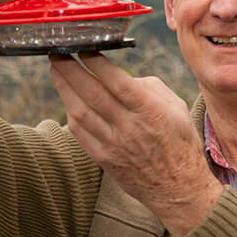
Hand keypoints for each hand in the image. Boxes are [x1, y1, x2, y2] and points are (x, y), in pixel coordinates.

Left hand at [48, 53, 223, 236]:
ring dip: (64, 88)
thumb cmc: (180, 143)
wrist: (178, 189)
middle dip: (71, 69)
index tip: (84, 47)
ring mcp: (113, 145)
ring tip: (56, 70)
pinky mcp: (103, 159)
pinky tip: (67, 99)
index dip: (96, 62)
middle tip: (58, 53)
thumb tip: (121, 76)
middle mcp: (129, 127)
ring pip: (80, 112)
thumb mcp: (177, 107)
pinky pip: (79, 133)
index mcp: (150, 111)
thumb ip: (149, 87)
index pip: (117, 81)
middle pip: (92, 93)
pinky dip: (70, 112)